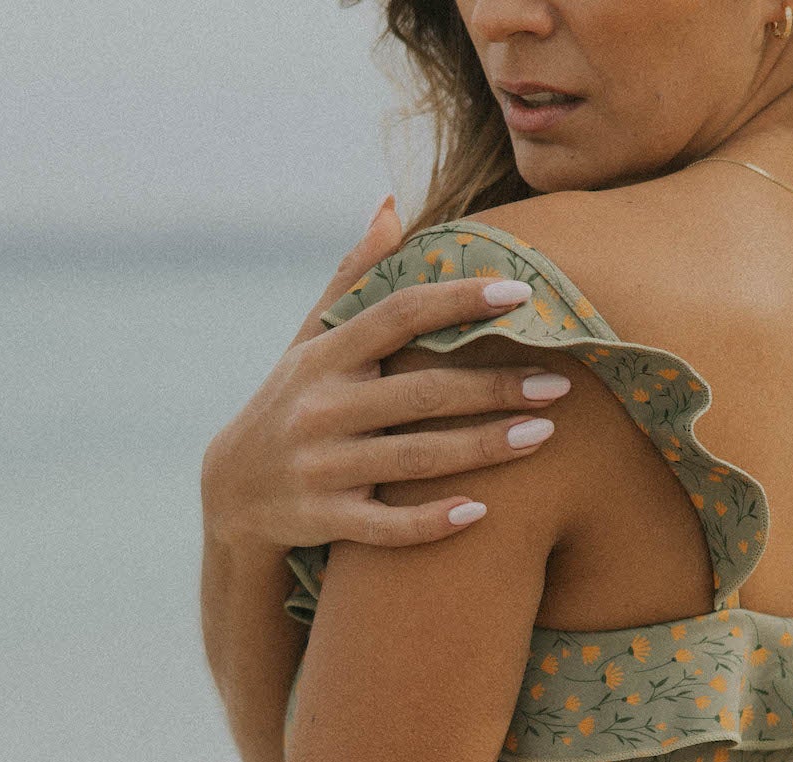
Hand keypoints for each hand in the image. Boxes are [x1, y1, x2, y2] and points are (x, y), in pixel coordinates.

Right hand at [201, 194, 569, 553]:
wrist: (231, 494)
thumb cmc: (289, 404)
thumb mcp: (308, 340)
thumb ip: (353, 277)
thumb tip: (392, 204)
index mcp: (325, 357)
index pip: (399, 315)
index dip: (459, 301)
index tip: (520, 293)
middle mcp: (322, 409)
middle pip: (421, 392)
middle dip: (494, 386)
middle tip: (561, 383)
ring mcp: (322, 468)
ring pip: (414, 458)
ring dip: (482, 448)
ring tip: (544, 434)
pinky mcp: (324, 520)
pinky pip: (386, 526)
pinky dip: (430, 522)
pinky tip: (480, 511)